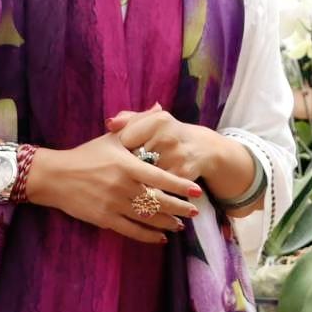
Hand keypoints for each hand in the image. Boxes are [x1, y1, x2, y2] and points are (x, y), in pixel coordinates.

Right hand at [26, 132, 201, 243]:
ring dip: (167, 223)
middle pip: (157, 201)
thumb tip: (160, 106)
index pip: (159, 178)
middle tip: (195, 211)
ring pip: (147, 218)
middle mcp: (122, 187)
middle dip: (179, 208)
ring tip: (180, 226)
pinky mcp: (104, 219)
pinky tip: (160, 238)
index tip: (196, 190)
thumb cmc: (87, 154)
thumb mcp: (113, 137)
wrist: (56, 176)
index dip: (180, 185)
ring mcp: (113, 205)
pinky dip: (147, 236)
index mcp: (126, 166)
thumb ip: (138, 123)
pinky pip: (131, 230)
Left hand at [106, 106, 224, 182]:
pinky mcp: (181, 175)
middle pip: (133, 159)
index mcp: (158, 121)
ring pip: (143, 176)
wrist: (202, 148)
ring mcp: (176, 157)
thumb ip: (129, 119)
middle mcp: (168, 137)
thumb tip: (110, 124)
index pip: (125, 138)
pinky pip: (156, 187)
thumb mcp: (152, 120)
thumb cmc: (167, 134)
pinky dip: (149, 191)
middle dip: (126, 167)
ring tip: (131, 182)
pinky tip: (146, 192)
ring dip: (136, 181)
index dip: (118, 150)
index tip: (118, 155)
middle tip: (123, 171)